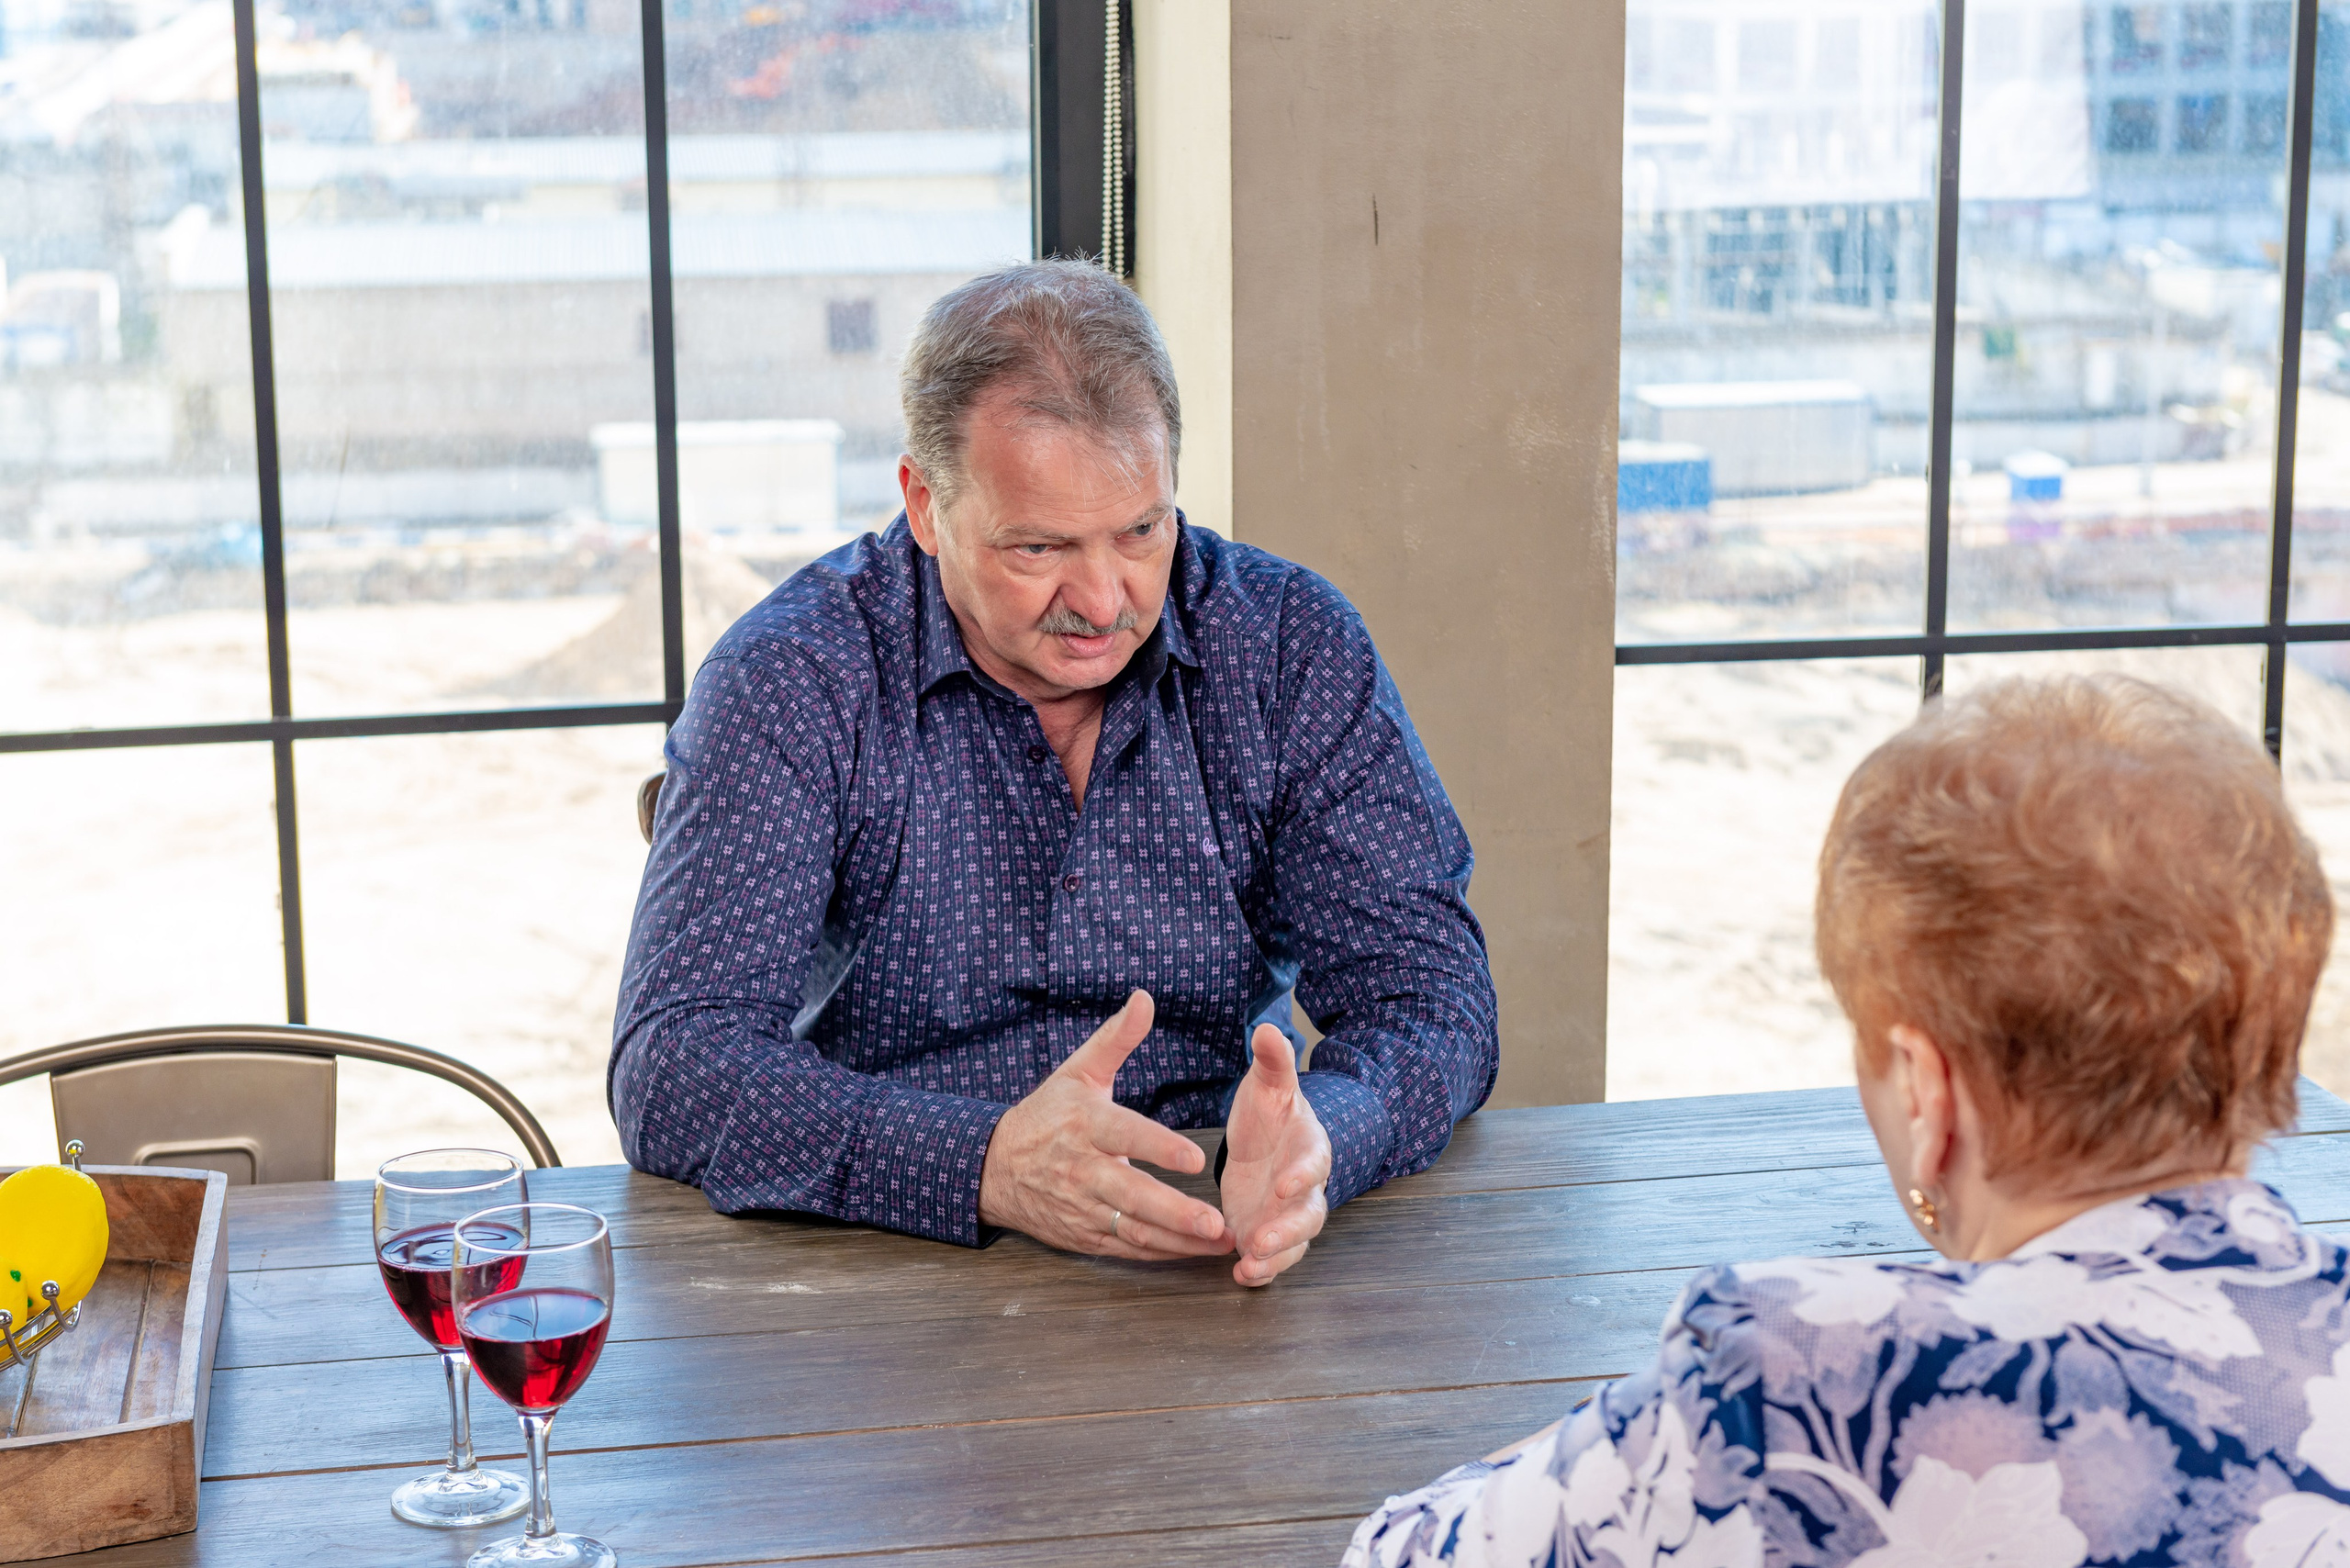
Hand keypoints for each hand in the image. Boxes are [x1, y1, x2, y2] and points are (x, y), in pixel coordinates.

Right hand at [979, 991, 1234, 1260]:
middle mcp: (1083, 1169)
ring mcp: (1083, 1207)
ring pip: (1134, 1229)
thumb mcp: (1077, 1071)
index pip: (1125, 1136)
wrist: (993, 1167)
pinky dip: (1161, 1254)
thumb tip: (1144, 998)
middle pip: (1132, 1195)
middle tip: (1214, 1222)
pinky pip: (1126, 1249)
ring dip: (1178, 1241)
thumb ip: (1116, 1038)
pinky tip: (1195, 1252)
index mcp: (1086, 1124)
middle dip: (1175, 1212)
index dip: (1158, 1148)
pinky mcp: (1084, 1234)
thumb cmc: (1046, 1115)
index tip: (1195, 1159)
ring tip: (1219, 1244)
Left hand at [1219, 1024, 1331, 1286]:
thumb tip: (1268, 1029)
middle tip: (1259, 1239)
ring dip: (1274, 1257)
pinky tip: (1240, 1275)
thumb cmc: (1269, 1114)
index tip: (1283, 1183)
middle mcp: (1304, 1188)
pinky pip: (1272, 1260)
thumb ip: (1272, 1062)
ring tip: (1248, 1264)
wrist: (1266, 1144)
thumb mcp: (1267, 1085)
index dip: (1301, 1174)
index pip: (1314, 1162)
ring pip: (1293, 1244)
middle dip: (1286, 1230)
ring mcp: (1287, 1216)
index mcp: (1309, 1148)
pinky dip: (1261, 1271)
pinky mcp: (1267, 1234)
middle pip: (1308, 1216)